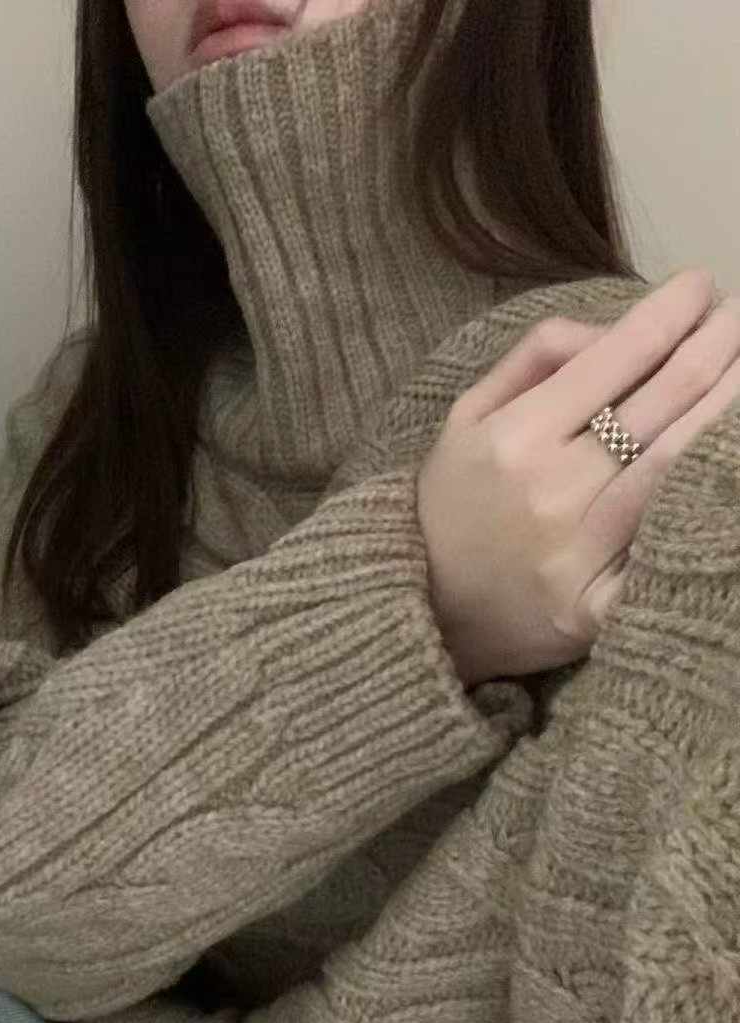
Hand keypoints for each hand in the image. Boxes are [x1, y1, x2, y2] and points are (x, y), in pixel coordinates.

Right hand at [418, 267, 739, 686]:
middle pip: (666, 397)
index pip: (618, 354)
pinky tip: (728, 459)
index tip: (701, 286)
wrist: (430, 619)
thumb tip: (611, 329)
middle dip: (718, 342)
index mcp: (514, 437)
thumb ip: (533, 360)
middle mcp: (551, 490)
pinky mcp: (601, 606)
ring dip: (730, 404)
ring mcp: (580, 553)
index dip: (674, 309)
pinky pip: (669, 540)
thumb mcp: (466, 419)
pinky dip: (705, 494)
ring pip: (681, 460)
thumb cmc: (453, 509)